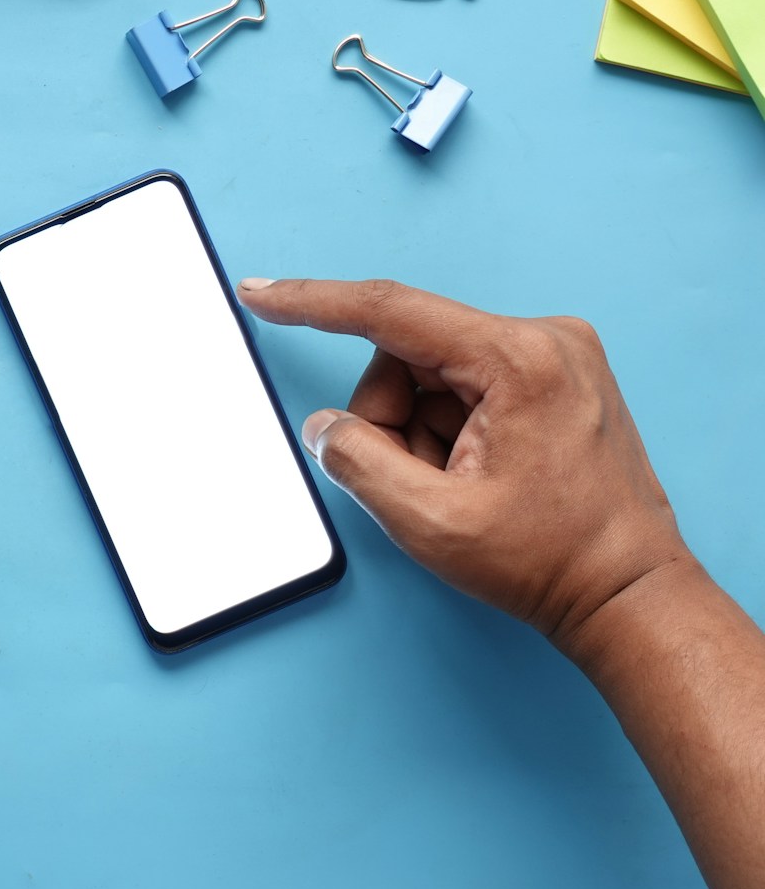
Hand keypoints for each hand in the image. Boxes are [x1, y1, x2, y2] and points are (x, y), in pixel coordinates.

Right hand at [236, 278, 694, 653]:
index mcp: (519, 359)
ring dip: (419, 432)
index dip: (313, 303)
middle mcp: (543, 340)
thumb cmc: (554, 561)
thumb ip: (359, 463)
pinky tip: (476, 475)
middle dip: (390, 418)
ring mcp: (553, 356)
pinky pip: (461, 386)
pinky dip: (446, 432)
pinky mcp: (552, 376)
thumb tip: (326, 427)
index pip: (390, 312)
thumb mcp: (432, 522)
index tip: (262, 294)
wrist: (628, 594)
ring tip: (458, 487)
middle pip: (407, 353)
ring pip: (430, 373)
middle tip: (418, 482)